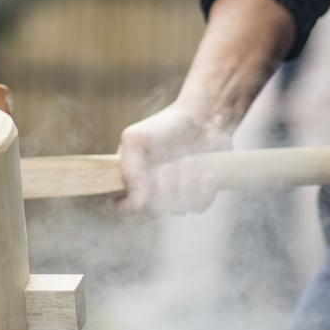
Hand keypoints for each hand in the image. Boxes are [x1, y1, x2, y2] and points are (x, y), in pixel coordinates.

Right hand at [115, 103, 231, 214]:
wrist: (201, 118)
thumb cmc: (166, 126)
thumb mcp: (136, 139)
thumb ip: (129, 168)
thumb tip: (136, 202)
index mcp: (131, 179)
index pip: (122, 207)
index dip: (130, 206)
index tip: (142, 194)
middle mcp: (151, 191)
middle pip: (153, 211)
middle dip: (164, 188)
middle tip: (169, 166)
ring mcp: (174, 194)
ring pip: (178, 209)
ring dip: (186, 184)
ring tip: (189, 160)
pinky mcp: (197, 194)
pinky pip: (199, 207)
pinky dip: (204, 191)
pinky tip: (207, 174)